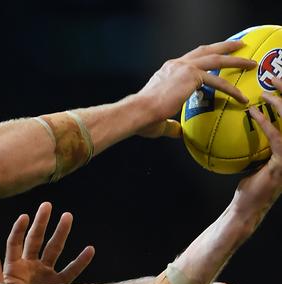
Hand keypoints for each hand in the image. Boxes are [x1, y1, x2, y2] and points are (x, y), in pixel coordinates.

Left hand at [0, 202, 94, 283]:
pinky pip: (71, 271)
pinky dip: (81, 261)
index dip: (18, 230)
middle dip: (41, 222)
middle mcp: (30, 266)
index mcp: (13, 266)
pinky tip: (90, 249)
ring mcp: (45, 274)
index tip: (24, 216)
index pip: (15, 242)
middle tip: (47, 205)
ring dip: (61, 233)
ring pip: (54, 249)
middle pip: (35, 239)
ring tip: (68, 216)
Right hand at [137, 40, 255, 137]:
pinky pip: (217, 81)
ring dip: (235, 60)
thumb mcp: (160, 120)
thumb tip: (178, 132)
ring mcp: (183, 68)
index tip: (214, 57)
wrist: (138, 112)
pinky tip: (240, 97)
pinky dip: (231, 89)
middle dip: (223, 47)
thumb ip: (171, 125)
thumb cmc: (143, 118)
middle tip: (238, 46)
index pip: (189, 60)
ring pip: (216, 59)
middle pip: (204, 50)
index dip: (203, 57)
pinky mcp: (191, 76)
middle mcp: (175, 65)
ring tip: (249, 64)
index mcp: (166, 71)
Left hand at [246, 77, 281, 178]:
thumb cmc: (255, 183)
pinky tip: (254, 113)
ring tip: (265, 93)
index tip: (280, 83)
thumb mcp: (264, 159)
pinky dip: (265, 123)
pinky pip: (277, 138)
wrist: (251, 206)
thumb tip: (256, 118)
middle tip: (276, 78)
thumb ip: (268, 142)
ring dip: (280, 105)